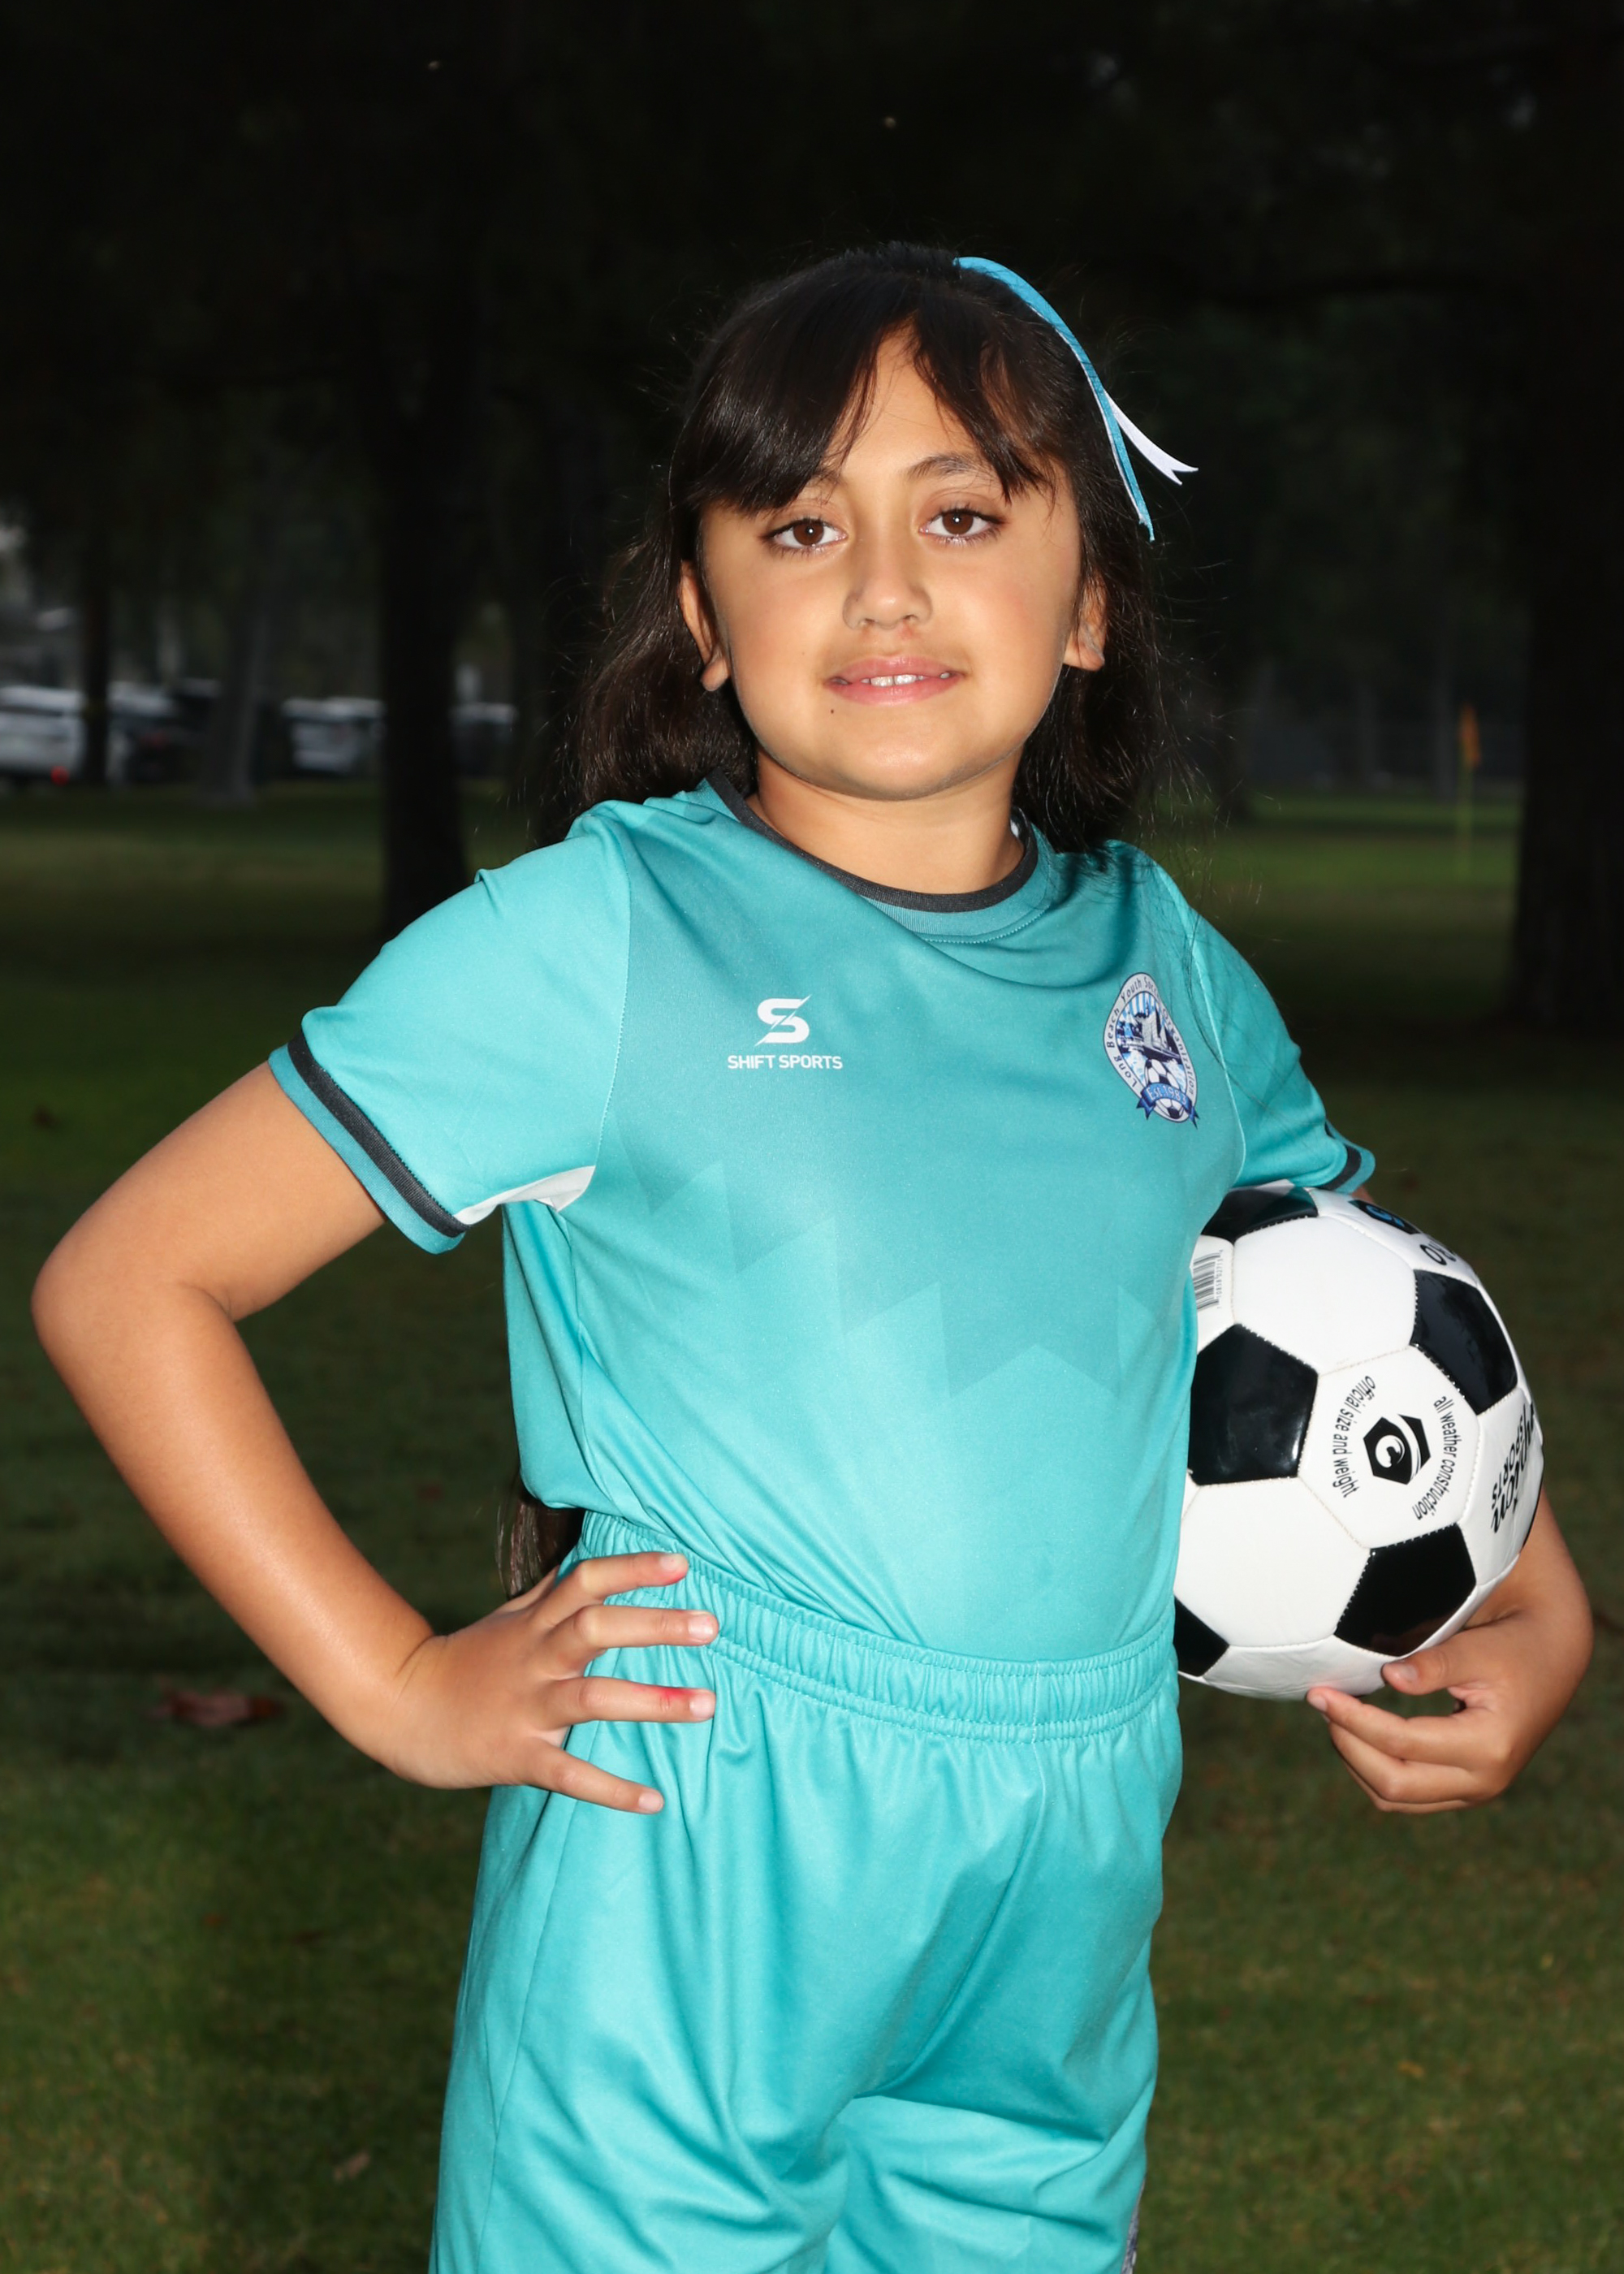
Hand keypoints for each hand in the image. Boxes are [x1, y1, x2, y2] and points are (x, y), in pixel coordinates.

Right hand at [377, 1551, 717, 1811]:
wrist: (399, 1708)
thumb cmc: (466, 1660)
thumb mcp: (508, 1618)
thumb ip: (550, 1591)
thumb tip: (588, 1552)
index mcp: (535, 1624)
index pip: (585, 1581)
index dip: (632, 1569)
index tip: (682, 1562)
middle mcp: (535, 1659)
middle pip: (596, 1629)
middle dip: (655, 1625)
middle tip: (712, 1625)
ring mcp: (526, 1708)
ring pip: (592, 1700)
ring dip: (652, 1702)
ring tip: (708, 1704)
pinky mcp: (517, 1756)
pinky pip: (569, 1774)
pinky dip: (612, 1789)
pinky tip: (655, 1801)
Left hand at [1306, 1493, 1591, 1813]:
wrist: (1551, 1660)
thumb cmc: (1513, 1647)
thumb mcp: (1478, 1648)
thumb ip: (1434, 1664)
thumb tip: (1386, 1678)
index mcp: (1489, 1747)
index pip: (1402, 1743)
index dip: (1353, 1719)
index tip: (1320, 1692)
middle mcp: (1484, 1781)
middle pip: (1392, 1784)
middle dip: (1347, 1744)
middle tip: (1321, 1702)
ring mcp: (1474, 1791)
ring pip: (1394, 1798)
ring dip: (1356, 1761)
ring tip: (1334, 1715)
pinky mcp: (1464, 1788)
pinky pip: (1407, 1795)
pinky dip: (1374, 1769)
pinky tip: (1357, 1731)